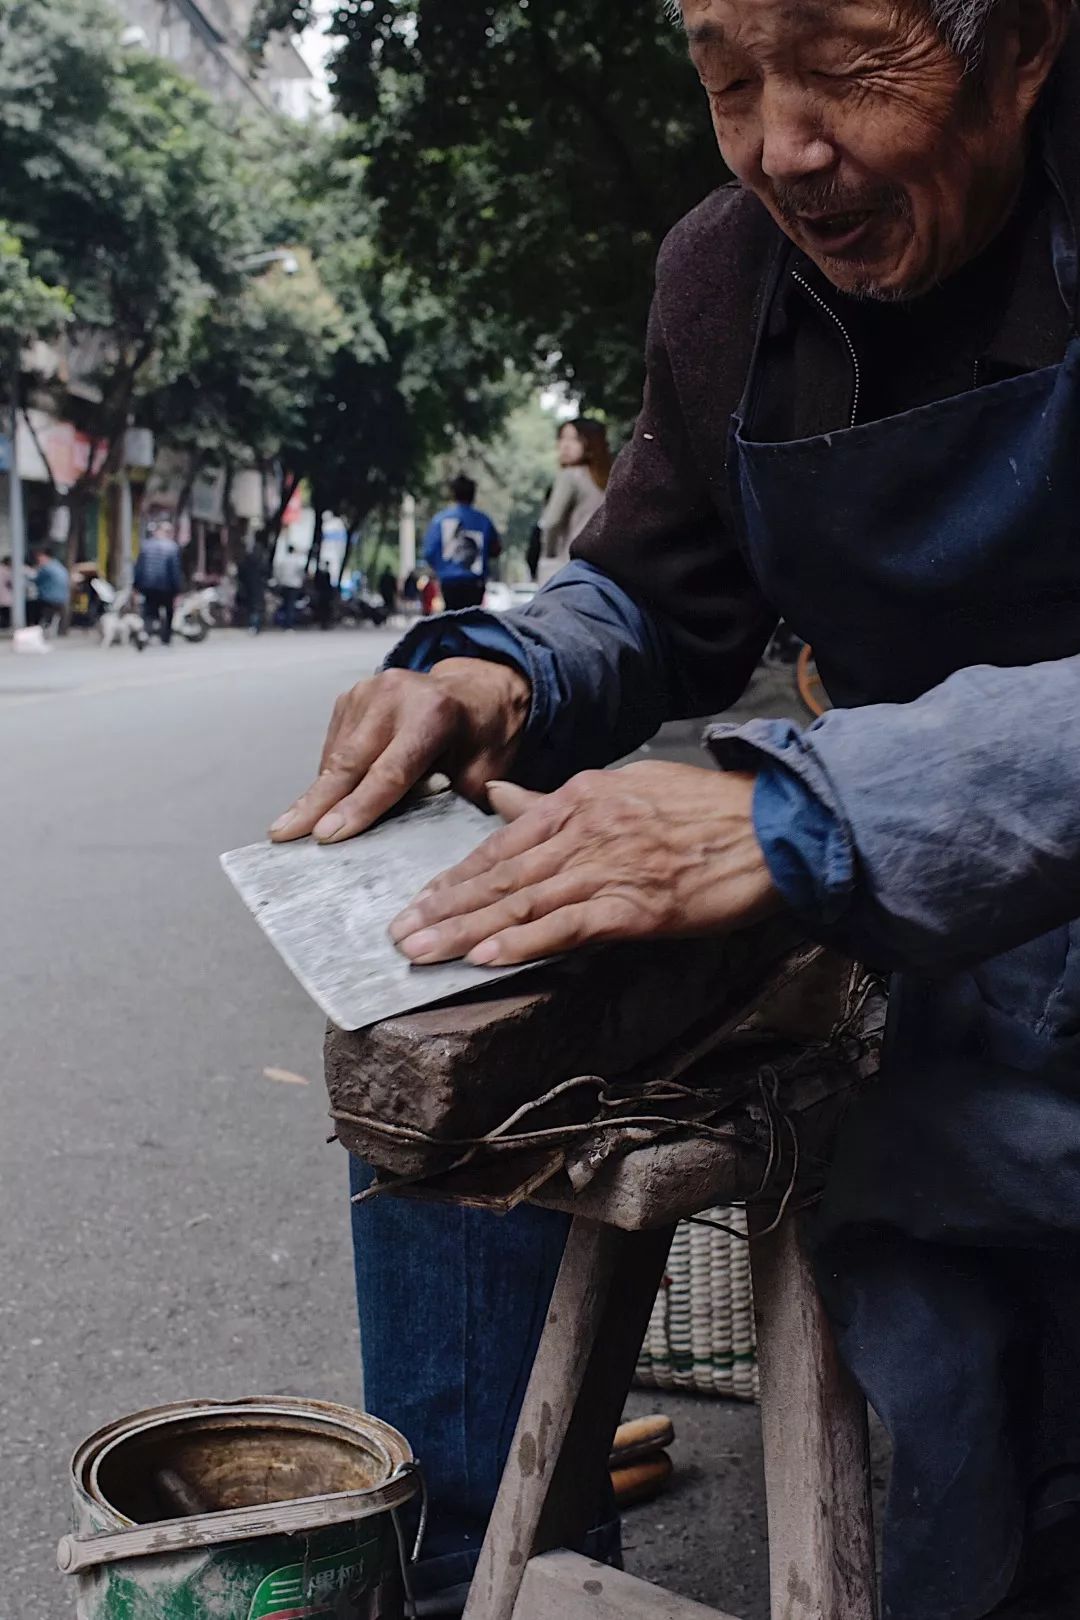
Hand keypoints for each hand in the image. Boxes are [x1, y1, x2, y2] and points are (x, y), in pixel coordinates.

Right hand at [269, 659, 531, 843]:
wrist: (477, 690)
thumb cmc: (484, 737)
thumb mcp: (484, 773)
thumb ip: (453, 803)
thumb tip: (412, 843)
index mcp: (434, 714)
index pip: (390, 772)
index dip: (358, 808)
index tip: (326, 836)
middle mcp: (395, 695)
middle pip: (349, 762)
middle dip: (315, 804)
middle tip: (284, 835)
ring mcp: (367, 691)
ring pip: (335, 756)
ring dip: (316, 795)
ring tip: (289, 829)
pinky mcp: (350, 697)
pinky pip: (332, 746)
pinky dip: (326, 777)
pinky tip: (317, 804)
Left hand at [389, 761, 779, 965]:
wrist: (772, 826)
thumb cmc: (703, 810)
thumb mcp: (624, 787)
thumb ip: (556, 799)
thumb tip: (501, 797)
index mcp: (579, 800)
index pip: (502, 843)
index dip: (456, 877)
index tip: (419, 901)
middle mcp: (583, 831)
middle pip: (499, 875)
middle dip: (444, 908)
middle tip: (398, 935)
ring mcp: (607, 867)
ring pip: (521, 902)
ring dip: (466, 930)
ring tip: (423, 951)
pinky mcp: (635, 905)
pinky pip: (567, 926)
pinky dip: (524, 941)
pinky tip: (487, 956)